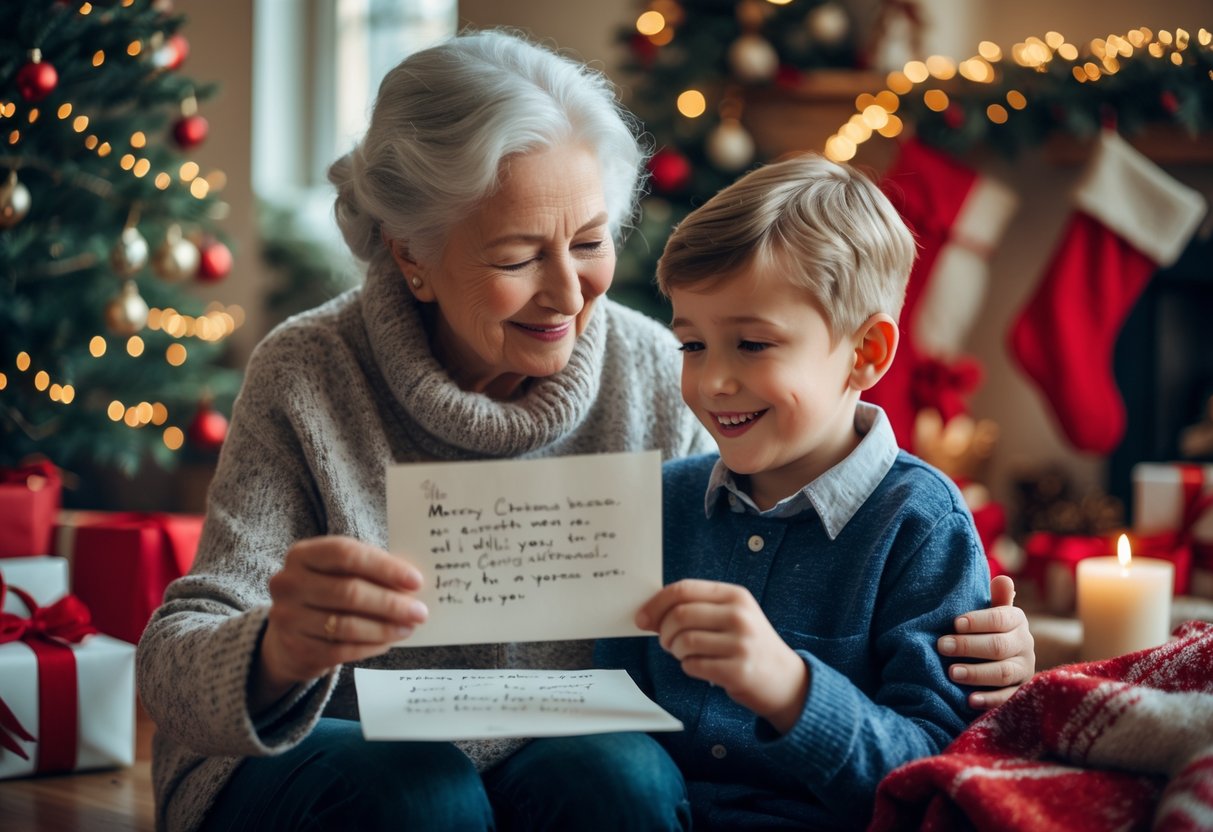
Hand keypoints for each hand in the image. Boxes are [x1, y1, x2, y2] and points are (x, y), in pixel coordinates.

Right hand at [253, 536, 427, 711]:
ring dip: (384, 628)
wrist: (288, 634)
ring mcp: (287, 618)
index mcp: (302, 555)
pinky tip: (388, 642)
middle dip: (390, 603)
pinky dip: (370, 646)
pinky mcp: (296, 648)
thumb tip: (412, 585)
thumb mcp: (341, 573)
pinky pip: (341, 650)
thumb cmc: (326, 593)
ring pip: (346, 624)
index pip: (346, 554)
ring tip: (408, 628)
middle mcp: (288, 583)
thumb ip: (370, 572)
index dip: (384, 567)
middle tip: (419, 612)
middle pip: (348, 591)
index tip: (416, 581)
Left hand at [637, 579, 807, 733]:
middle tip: (666, 641)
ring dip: (675, 650)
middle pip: (680, 615)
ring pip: (684, 641)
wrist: (786, 680)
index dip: (656, 603)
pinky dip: (688, 667)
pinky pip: (693, 665)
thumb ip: (694, 609)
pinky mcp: (737, 670)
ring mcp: (740, 643)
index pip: (684, 590)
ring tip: (685, 654)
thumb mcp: (730, 617)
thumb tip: (647, 614)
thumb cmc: (748, 645)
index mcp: (735, 596)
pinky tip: (699, 666)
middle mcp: (739, 616)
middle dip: (663, 631)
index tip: (642, 618)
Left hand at [937, 575, 1035, 709]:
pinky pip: (1007, 698)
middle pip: (998, 646)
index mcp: (1016, 621)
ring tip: (951, 672)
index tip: (955, 623)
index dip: (978, 621)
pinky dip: (988, 700)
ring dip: (976, 673)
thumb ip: (997, 599)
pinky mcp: (1020, 692)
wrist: (1002, 660)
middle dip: (968, 646)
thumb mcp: (992, 613)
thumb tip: (1003, 578)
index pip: (1001, 619)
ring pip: (1002, 672)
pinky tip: (969, 699)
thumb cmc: (988, 630)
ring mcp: (1024, 670)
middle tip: (942, 646)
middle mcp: (1025, 645)